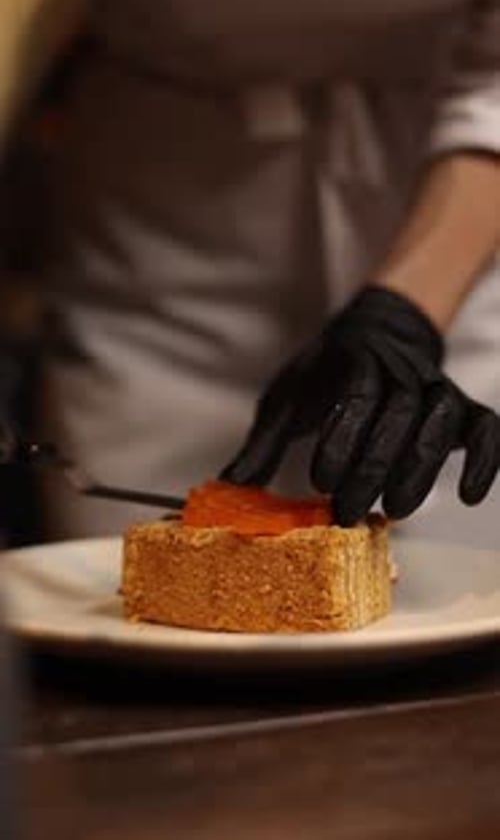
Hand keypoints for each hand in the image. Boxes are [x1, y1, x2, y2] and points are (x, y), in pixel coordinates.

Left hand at [222, 286, 499, 525]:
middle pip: (396, 417)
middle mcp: (401, 371)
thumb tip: (231, 485)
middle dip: (372, 469)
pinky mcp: (462, 406)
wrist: (376, 331)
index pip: (354, 398)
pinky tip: (468, 496)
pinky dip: (485, 460)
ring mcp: (436, 387)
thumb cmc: (327, 373)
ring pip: (439, 424)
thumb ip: (266, 441)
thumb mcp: (289, 397)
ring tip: (393, 511)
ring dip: (419, 470)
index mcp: (354, 362)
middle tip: (348, 513)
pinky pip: (487, 429)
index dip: (341, 441)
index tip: (320, 482)